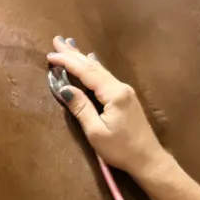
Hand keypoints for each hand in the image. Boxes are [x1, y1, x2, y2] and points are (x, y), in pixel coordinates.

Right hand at [46, 36, 168, 178]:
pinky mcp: (127, 98)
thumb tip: (64, 88)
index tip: (50, 54)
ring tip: (69, 46)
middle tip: (57, 39)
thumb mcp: (96, 132)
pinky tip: (91, 61)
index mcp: (114, 93)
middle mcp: (121, 87)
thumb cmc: (121, 150)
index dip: (68, 62)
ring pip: (100, 71)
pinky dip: (93, 69)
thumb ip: (81, 108)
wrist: (149, 160)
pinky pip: (106, 77)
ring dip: (83, 59)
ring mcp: (126, 92)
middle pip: (94, 67)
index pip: (86, 72)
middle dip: (74, 54)